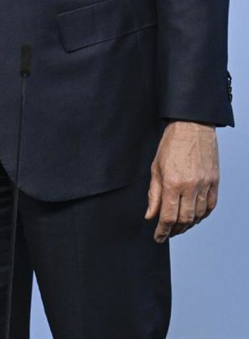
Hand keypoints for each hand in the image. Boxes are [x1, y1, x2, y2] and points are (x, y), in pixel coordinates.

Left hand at [145, 121, 218, 242]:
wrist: (192, 128)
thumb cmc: (171, 145)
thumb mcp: (155, 168)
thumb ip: (153, 194)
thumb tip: (150, 215)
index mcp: (172, 183)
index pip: (168, 216)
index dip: (162, 230)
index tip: (158, 237)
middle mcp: (190, 186)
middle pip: (184, 219)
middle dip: (175, 230)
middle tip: (167, 234)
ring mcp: (205, 185)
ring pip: (198, 215)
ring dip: (189, 225)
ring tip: (179, 228)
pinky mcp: (215, 182)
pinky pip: (210, 205)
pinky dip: (203, 215)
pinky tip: (195, 217)